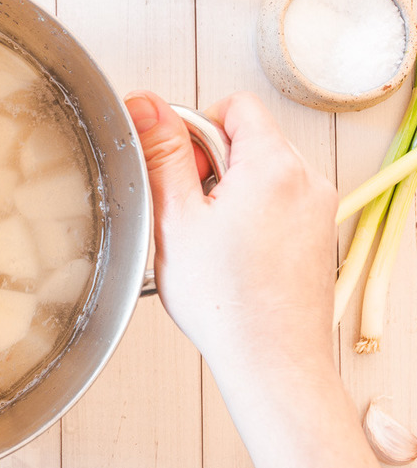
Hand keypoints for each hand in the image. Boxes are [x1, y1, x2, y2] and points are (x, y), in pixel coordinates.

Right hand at [125, 92, 402, 467]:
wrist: (271, 361)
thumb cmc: (227, 303)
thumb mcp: (176, 218)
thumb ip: (163, 154)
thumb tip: (148, 106)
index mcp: (272, 166)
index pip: (234, 106)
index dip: (195, 128)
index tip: (178, 166)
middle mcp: (306, 181)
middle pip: (249, 139)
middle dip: (211, 165)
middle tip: (188, 211)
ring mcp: (317, 210)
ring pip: (262, 174)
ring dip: (229, 193)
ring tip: (208, 240)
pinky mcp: (318, 236)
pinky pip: (278, 203)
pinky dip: (251, 217)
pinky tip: (230, 256)